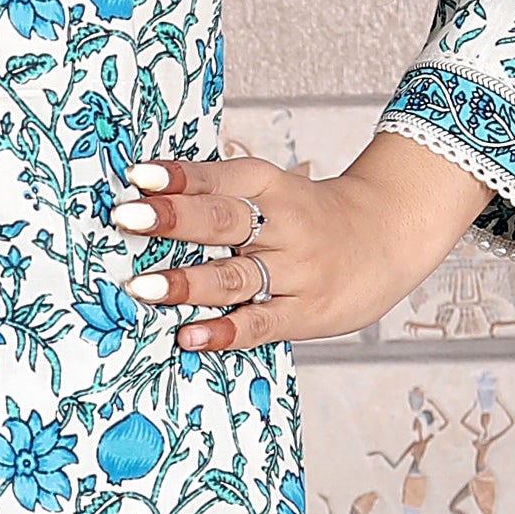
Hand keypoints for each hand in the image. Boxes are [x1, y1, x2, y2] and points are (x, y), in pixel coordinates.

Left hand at [102, 131, 494, 351]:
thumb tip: (142, 197)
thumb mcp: (273, 189)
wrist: (388, 234)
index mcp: (270, 184)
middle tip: (126, 219)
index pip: (219, 178)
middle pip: (224, 220)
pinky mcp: (307, 312)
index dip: (179, 178)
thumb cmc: (307, 213)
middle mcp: (283, 224)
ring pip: (236, 276)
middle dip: (174, 220)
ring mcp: (297, 271)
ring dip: (187, 282)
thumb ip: (219, 194)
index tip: (136, 177)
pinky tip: (190, 336)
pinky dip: (226, 331)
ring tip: (141, 287)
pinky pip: (262, 323)